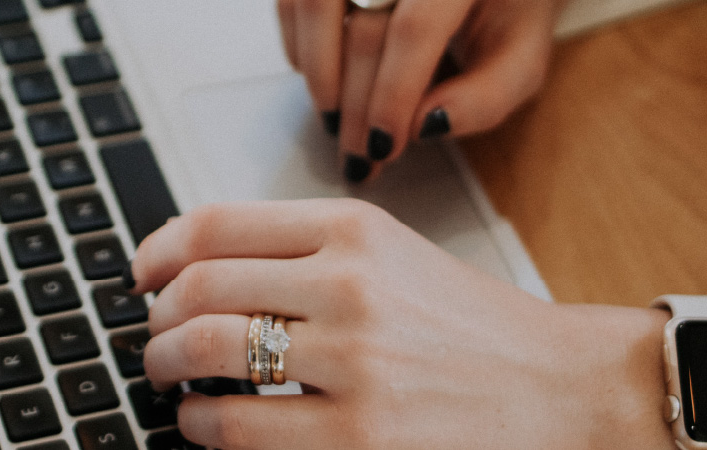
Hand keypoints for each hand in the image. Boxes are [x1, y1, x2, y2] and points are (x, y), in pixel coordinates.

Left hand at [128, 199, 673, 448]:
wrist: (563, 390)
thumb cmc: (476, 330)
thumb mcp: (395, 257)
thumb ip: (305, 250)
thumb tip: (196, 269)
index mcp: (355, 229)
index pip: (216, 223)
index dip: (158, 250)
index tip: (143, 274)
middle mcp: (350, 285)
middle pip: (198, 288)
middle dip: (157, 320)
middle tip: (156, 339)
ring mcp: (353, 364)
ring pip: (206, 357)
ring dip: (168, 371)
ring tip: (173, 383)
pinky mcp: (356, 441)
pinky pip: (237, 432)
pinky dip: (203, 429)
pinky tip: (211, 428)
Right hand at [277, 0, 564, 181]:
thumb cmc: (504, 7)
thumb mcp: (518, 54)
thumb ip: (487, 95)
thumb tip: (428, 126)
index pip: (415, 30)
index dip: (392, 95)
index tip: (384, 146)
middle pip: (362, 29)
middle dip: (354, 106)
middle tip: (359, 157)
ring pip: (315, 6)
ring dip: (318, 77)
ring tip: (335, 122)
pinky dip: (300, 46)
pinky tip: (323, 80)